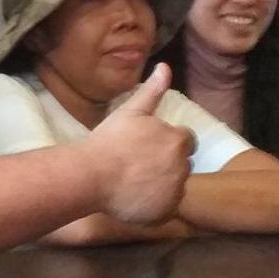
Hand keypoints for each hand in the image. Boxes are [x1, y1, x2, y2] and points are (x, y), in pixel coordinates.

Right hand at [85, 64, 192, 224]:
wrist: (92, 175)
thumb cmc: (109, 140)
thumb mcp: (131, 111)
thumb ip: (152, 90)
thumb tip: (165, 66)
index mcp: (177, 140)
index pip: (186, 140)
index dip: (168, 142)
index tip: (148, 147)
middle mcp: (182, 166)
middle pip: (182, 164)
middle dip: (167, 163)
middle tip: (139, 164)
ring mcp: (175, 191)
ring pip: (175, 186)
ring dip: (162, 183)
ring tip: (134, 182)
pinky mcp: (165, 212)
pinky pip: (166, 207)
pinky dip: (156, 204)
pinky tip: (135, 198)